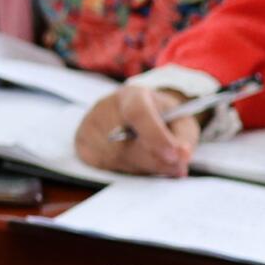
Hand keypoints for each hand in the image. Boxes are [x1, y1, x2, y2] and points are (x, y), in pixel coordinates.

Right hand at [74, 81, 199, 176]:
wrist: (137, 114)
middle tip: (176, 167)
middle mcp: (105, 107)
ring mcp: (89, 126)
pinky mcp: (82, 144)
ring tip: (159, 161)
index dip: (156, 137)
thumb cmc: (161, 117)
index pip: (138, 114)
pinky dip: (128, 170)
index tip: (176, 156)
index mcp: (132, 95)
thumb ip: (183, 138)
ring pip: (117, 160)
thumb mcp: (180, 120)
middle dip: (155, 161)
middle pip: (127, 144)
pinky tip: (138, 161)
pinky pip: (106, 166)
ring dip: (144, 168)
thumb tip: (181, 158)